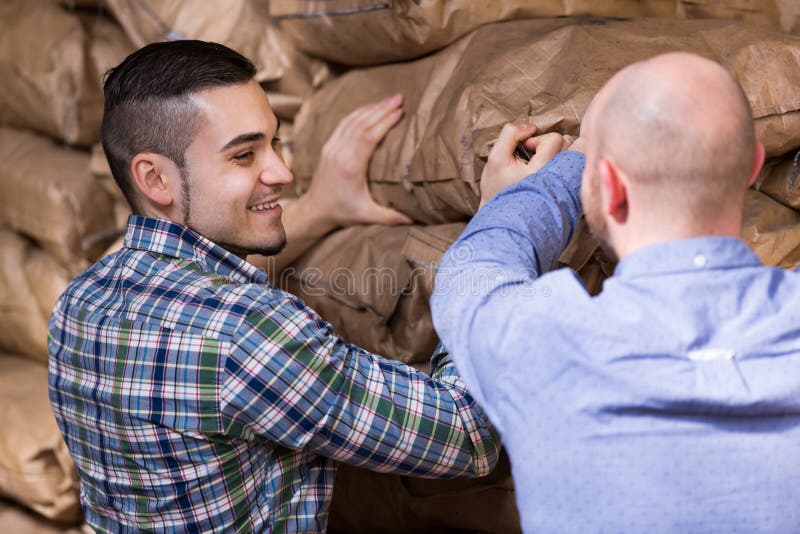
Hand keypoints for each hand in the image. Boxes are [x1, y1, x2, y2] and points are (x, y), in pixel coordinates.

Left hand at [305, 94, 412, 226]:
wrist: (316, 208)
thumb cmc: (343, 212)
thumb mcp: (366, 216)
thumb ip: (390, 217)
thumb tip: (414, 220)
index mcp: (351, 167)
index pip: (369, 137)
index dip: (384, 122)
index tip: (400, 112)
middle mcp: (340, 153)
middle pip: (362, 124)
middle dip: (382, 109)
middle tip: (400, 98)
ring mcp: (332, 148)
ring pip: (352, 120)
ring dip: (372, 107)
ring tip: (390, 99)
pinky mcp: (329, 146)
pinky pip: (344, 124)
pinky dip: (359, 112)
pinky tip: (371, 107)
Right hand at [479, 123, 573, 207]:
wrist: (502, 215)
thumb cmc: (497, 186)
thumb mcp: (495, 157)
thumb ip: (510, 135)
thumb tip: (532, 127)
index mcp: (540, 172)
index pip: (555, 140)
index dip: (538, 139)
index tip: (526, 150)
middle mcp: (556, 180)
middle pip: (568, 145)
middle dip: (551, 143)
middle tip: (534, 154)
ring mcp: (564, 187)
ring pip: (575, 155)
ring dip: (560, 151)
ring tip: (542, 160)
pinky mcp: (568, 192)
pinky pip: (576, 167)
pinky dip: (567, 162)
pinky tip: (553, 167)